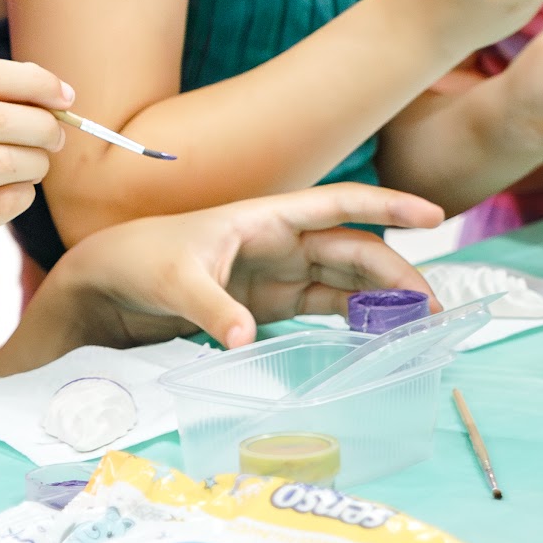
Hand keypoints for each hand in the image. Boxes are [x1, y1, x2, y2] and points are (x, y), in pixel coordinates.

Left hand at [43, 183, 444, 352]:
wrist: (108, 281)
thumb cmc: (140, 261)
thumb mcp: (174, 280)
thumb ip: (211, 306)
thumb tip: (243, 337)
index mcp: (265, 218)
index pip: (339, 205)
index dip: (389, 205)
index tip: (434, 213)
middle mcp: (280, 241)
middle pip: (354, 250)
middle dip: (397, 274)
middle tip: (434, 310)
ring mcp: (277, 272)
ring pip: (346, 280)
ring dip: (382, 300)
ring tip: (420, 328)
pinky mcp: (269, 302)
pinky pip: (325, 305)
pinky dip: (354, 318)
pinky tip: (380, 338)